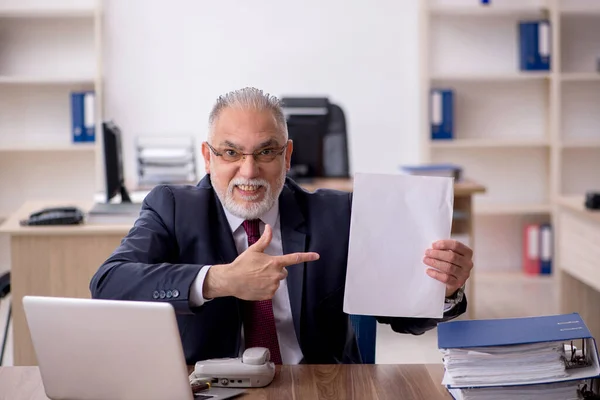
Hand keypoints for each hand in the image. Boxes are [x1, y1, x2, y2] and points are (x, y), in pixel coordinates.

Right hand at [203, 224, 319, 300]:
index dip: (307, 257)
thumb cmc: (242, 264)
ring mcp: (273, 286)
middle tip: (262, 269)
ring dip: (270, 279)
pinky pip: (272, 291)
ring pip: (277, 282)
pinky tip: (256, 285)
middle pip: (283, 272)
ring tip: (256, 278)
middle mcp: (277, 275)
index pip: (294, 258)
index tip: (316, 256)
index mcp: (275, 262)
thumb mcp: (253, 250)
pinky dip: (266, 289)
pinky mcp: (269, 295)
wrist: (231, 280)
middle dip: (275, 270)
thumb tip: (269, 227)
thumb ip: (265, 239)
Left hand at [423, 240, 472, 297]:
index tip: (433, 245)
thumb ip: (445, 249)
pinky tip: (428, 271)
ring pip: (449, 267)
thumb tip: (432, 247)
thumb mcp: (451, 255)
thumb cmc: (450, 264)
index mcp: (467, 253)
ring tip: (426, 260)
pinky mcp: (458, 283)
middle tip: (427, 253)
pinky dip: (436, 274)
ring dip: (435, 263)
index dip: (444, 244)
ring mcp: (464, 274)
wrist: (452, 282)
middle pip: (452, 256)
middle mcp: (468, 263)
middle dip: (437, 254)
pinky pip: (446, 278)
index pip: (456, 245)